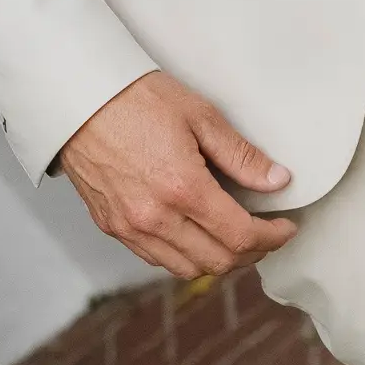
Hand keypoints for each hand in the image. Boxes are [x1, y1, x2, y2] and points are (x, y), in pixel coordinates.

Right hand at [60, 70, 296, 278]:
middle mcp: (155, 218)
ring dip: (218, 260)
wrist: (79, 96)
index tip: (286, 227)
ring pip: (187, 268)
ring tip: (234, 235)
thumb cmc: (137, 97)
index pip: (240, 236)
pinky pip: (156, 258)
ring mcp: (130, 228)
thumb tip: (277, 180)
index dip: (271, 237)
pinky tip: (195, 232)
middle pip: (217, 262)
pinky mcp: (111, 227)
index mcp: (182, 188)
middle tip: (267, 233)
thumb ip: (241, 155)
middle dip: (251, 253)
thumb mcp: (200, 115)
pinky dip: (184, 255)